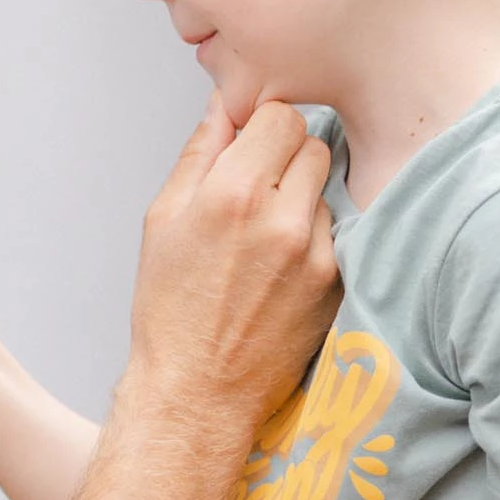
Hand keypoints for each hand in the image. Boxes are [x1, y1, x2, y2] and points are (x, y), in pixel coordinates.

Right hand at [128, 95, 336, 442]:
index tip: (250, 144)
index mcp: (231, 194)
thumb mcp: (162, 221)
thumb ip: (198, 155)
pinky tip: (281, 267)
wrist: (199, 391)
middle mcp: (282, 218)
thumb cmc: (170, 309)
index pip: (281, 116)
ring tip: (264, 237)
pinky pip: (335, 233)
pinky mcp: (337, 284)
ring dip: (301, 198)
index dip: (263, 126)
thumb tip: (222, 109)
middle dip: (285, 156)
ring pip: (325, 189)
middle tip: (257, 187)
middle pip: (312, 144)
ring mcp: (317, 253)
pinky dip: (314, 238)